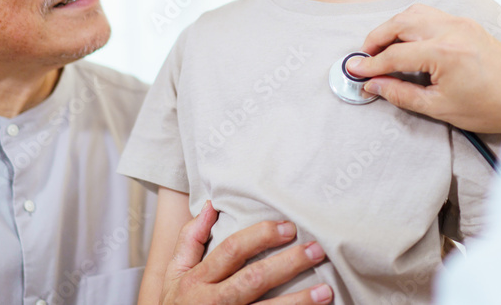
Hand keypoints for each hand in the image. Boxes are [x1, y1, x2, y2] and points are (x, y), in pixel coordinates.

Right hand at [161, 201, 333, 304]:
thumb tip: (212, 205)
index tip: (289, 227)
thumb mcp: (174, 273)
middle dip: (288, 264)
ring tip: (326, 291)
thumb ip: (190, 240)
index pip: (233, 250)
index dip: (262, 236)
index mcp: (197, 279)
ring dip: (299, 302)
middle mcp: (211, 302)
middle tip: (316, 250)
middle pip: (254, 279)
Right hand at [346, 4, 500, 132]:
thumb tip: (374, 85)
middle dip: (377, 38)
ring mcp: (461, 23)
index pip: (395, 54)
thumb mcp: (440, 108)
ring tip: (381, 47)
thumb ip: (402, 94)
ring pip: (415, 13)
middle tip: (364, 57)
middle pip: (400, 23)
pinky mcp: (467, 24)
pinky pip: (431, 14)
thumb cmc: (490, 107)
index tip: (355, 71)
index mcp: (444, 53)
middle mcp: (451, 30)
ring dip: (393, 26)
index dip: (371, 64)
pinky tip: (406, 39)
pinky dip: (412, 22)